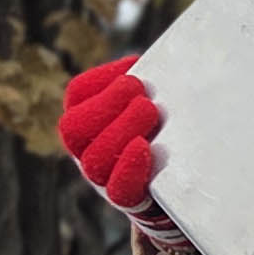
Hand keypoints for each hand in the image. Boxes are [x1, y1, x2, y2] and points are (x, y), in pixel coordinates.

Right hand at [59, 57, 163, 209]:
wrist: (177, 185)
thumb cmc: (164, 134)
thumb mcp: (153, 105)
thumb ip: (152, 85)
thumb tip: (173, 54)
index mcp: (90, 119)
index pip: (78, 94)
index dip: (103, 78)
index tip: (134, 66)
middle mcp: (88, 149)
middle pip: (75, 129)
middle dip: (108, 105)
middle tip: (139, 90)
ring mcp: (103, 178)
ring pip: (94, 160)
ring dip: (121, 129)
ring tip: (150, 110)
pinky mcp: (126, 200)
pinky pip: (118, 190)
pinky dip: (129, 167)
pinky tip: (145, 147)